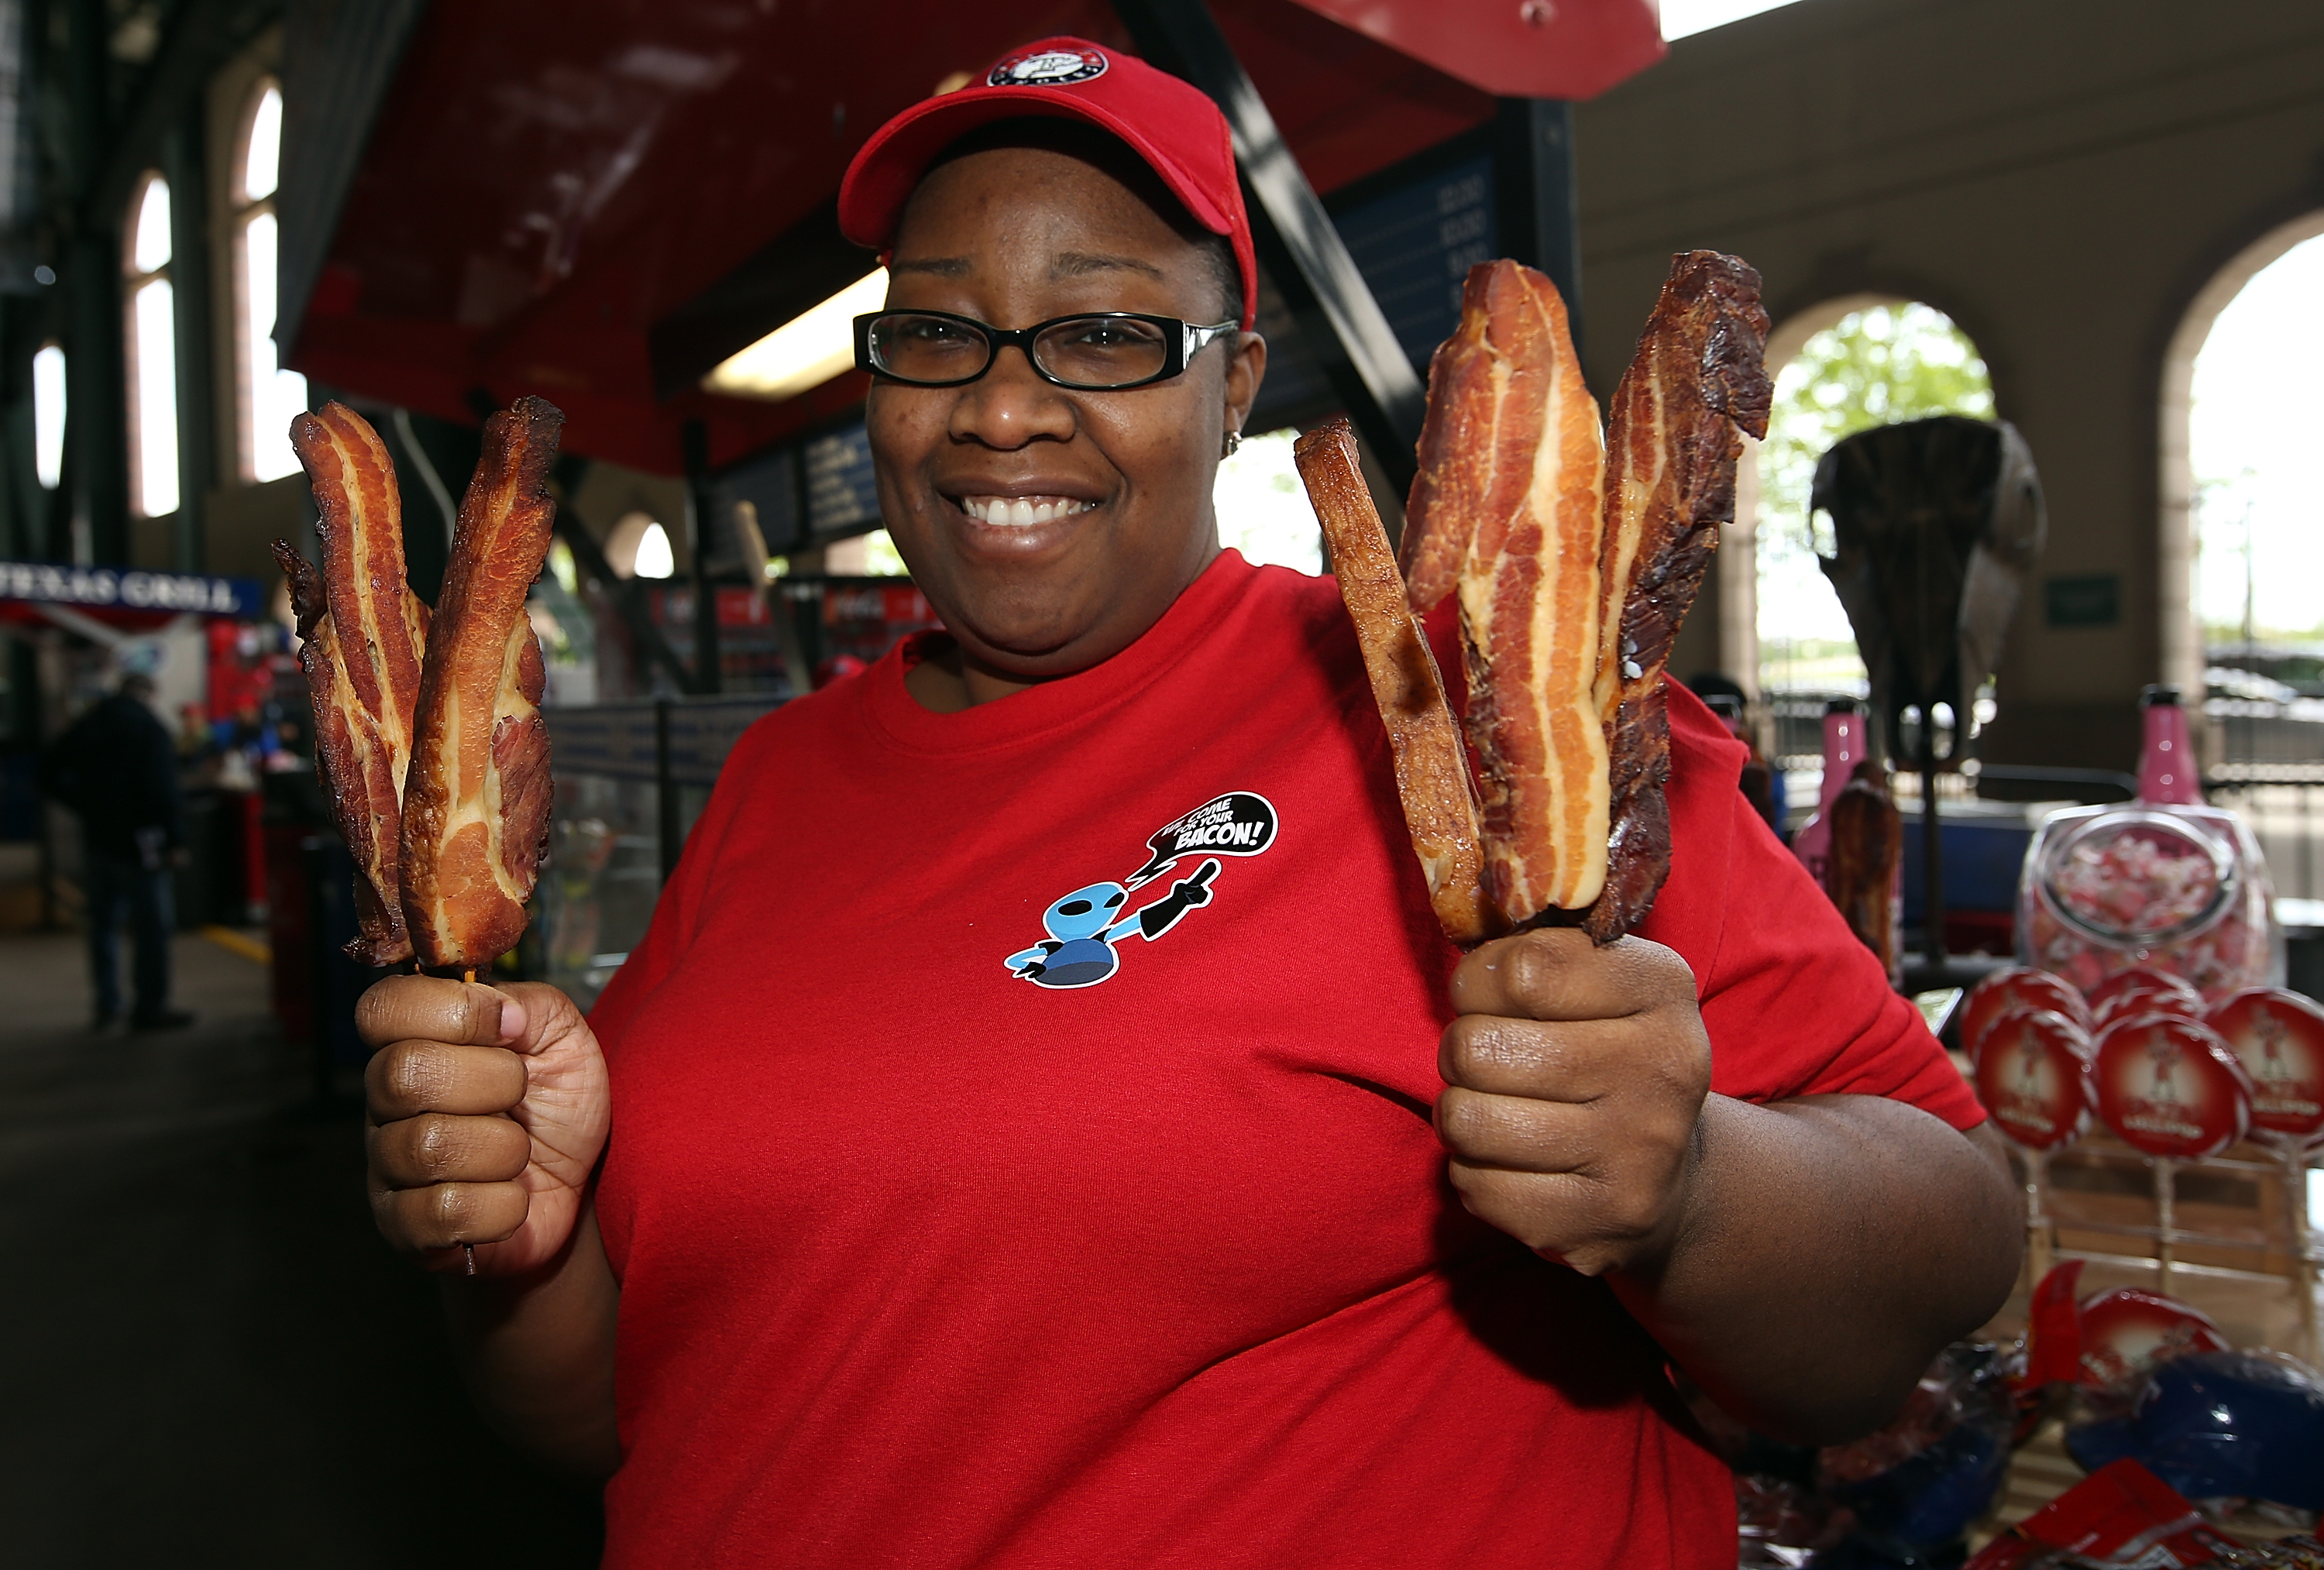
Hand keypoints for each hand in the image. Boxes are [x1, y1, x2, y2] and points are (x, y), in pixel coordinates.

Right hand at [358, 976, 609, 1275]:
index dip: (451, 1011)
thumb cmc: (557, 1106)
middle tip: (520, 1095)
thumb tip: (499, 1010)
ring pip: (428, 1147)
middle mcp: (387, 1102)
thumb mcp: (562, 1038)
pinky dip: (502, 1206)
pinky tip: (510, 1196)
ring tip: (519, 1151)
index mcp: (414, 1043)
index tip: (508, 1029)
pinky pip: (445, 1212)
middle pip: (403, 1075)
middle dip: (492, 1082)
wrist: (578, 1188)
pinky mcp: (405, 1227)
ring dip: (504, 1149)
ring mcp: (389, 1167)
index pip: (382, 1008)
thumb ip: (531, 1005)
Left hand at [1435, 929, 1711, 1277]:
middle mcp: (1663, 1070)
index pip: (1521, 969)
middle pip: (1480, 1047)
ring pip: (1467, 1120)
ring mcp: (1636, 1154)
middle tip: (1488, 1061)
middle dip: (1462, 1052)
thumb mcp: (1600, 982)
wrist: (1672, 1178)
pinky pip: (1476, 1187)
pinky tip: (1514, 1162)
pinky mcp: (1599, 1225)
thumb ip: (1539, 947)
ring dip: (1461, 1114)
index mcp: (1662, 988)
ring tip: (1495, 1109)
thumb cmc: (1608, 1055)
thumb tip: (1463, 905)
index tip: (1491, 997)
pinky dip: (1474, 1172)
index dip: (1479, 981)